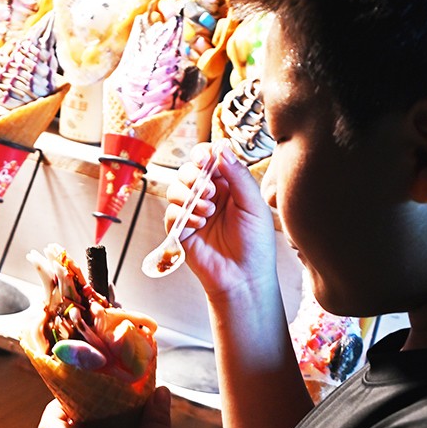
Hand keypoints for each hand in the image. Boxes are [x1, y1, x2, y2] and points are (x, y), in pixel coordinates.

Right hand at [167, 143, 277, 301]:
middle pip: (187, 171)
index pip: (209, 160)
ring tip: (207, 212)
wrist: (244, 278)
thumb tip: (222, 149)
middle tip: (209, 191)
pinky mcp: (181, 230)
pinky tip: (200, 226)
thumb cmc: (255, 245)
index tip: (204, 158)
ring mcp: (193, 213)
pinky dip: (184, 216)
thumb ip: (238, 176)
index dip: (203, 154)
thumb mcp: (254, 205)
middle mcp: (208, 196)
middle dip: (194, 177)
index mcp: (227, 186)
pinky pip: (171, 213)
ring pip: (175, 189)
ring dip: (189, 196)